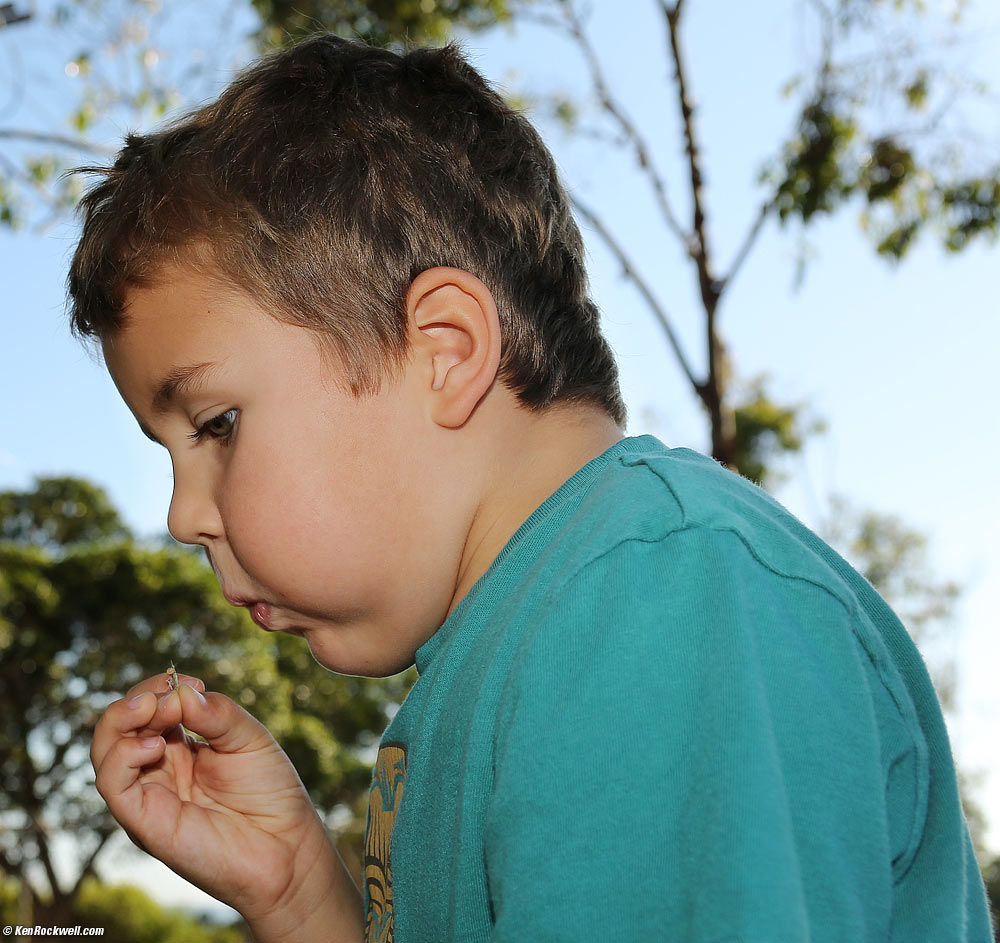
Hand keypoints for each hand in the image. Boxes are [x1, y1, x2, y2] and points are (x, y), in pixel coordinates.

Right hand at [91, 673, 362, 941]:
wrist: (285, 845)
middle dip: (138, 698)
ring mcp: (150, 794)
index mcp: (182, 746)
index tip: (192, 680)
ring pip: (105, 752)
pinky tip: (155, 745)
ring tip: (153, 708)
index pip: (149, 707)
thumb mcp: (249, 738)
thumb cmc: (270, 792)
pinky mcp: (145, 821)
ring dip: (120, 720)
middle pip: (121, 725)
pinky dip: (122, 757)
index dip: (161, 687)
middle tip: (165, 692)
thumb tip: (181, 691)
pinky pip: (113, 785)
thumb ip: (216, 713)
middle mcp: (159, 769)